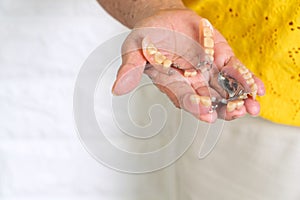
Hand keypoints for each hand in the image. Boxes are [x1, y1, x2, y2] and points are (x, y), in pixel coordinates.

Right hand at [112, 9, 264, 122]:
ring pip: (226, 90)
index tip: (206, 114)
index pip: (184, 98)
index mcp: (172, 84)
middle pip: (210, 101)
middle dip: (224, 109)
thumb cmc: (148, 37)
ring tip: (253, 105)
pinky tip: (258, 88)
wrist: (165, 20)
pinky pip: (236, 71)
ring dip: (240, 99)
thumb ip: (130, 68)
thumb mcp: (135, 49)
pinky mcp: (221, 59)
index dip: (195, 106)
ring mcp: (209, 73)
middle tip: (236, 112)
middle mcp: (192, 83)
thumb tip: (116, 89)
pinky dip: (247, 79)